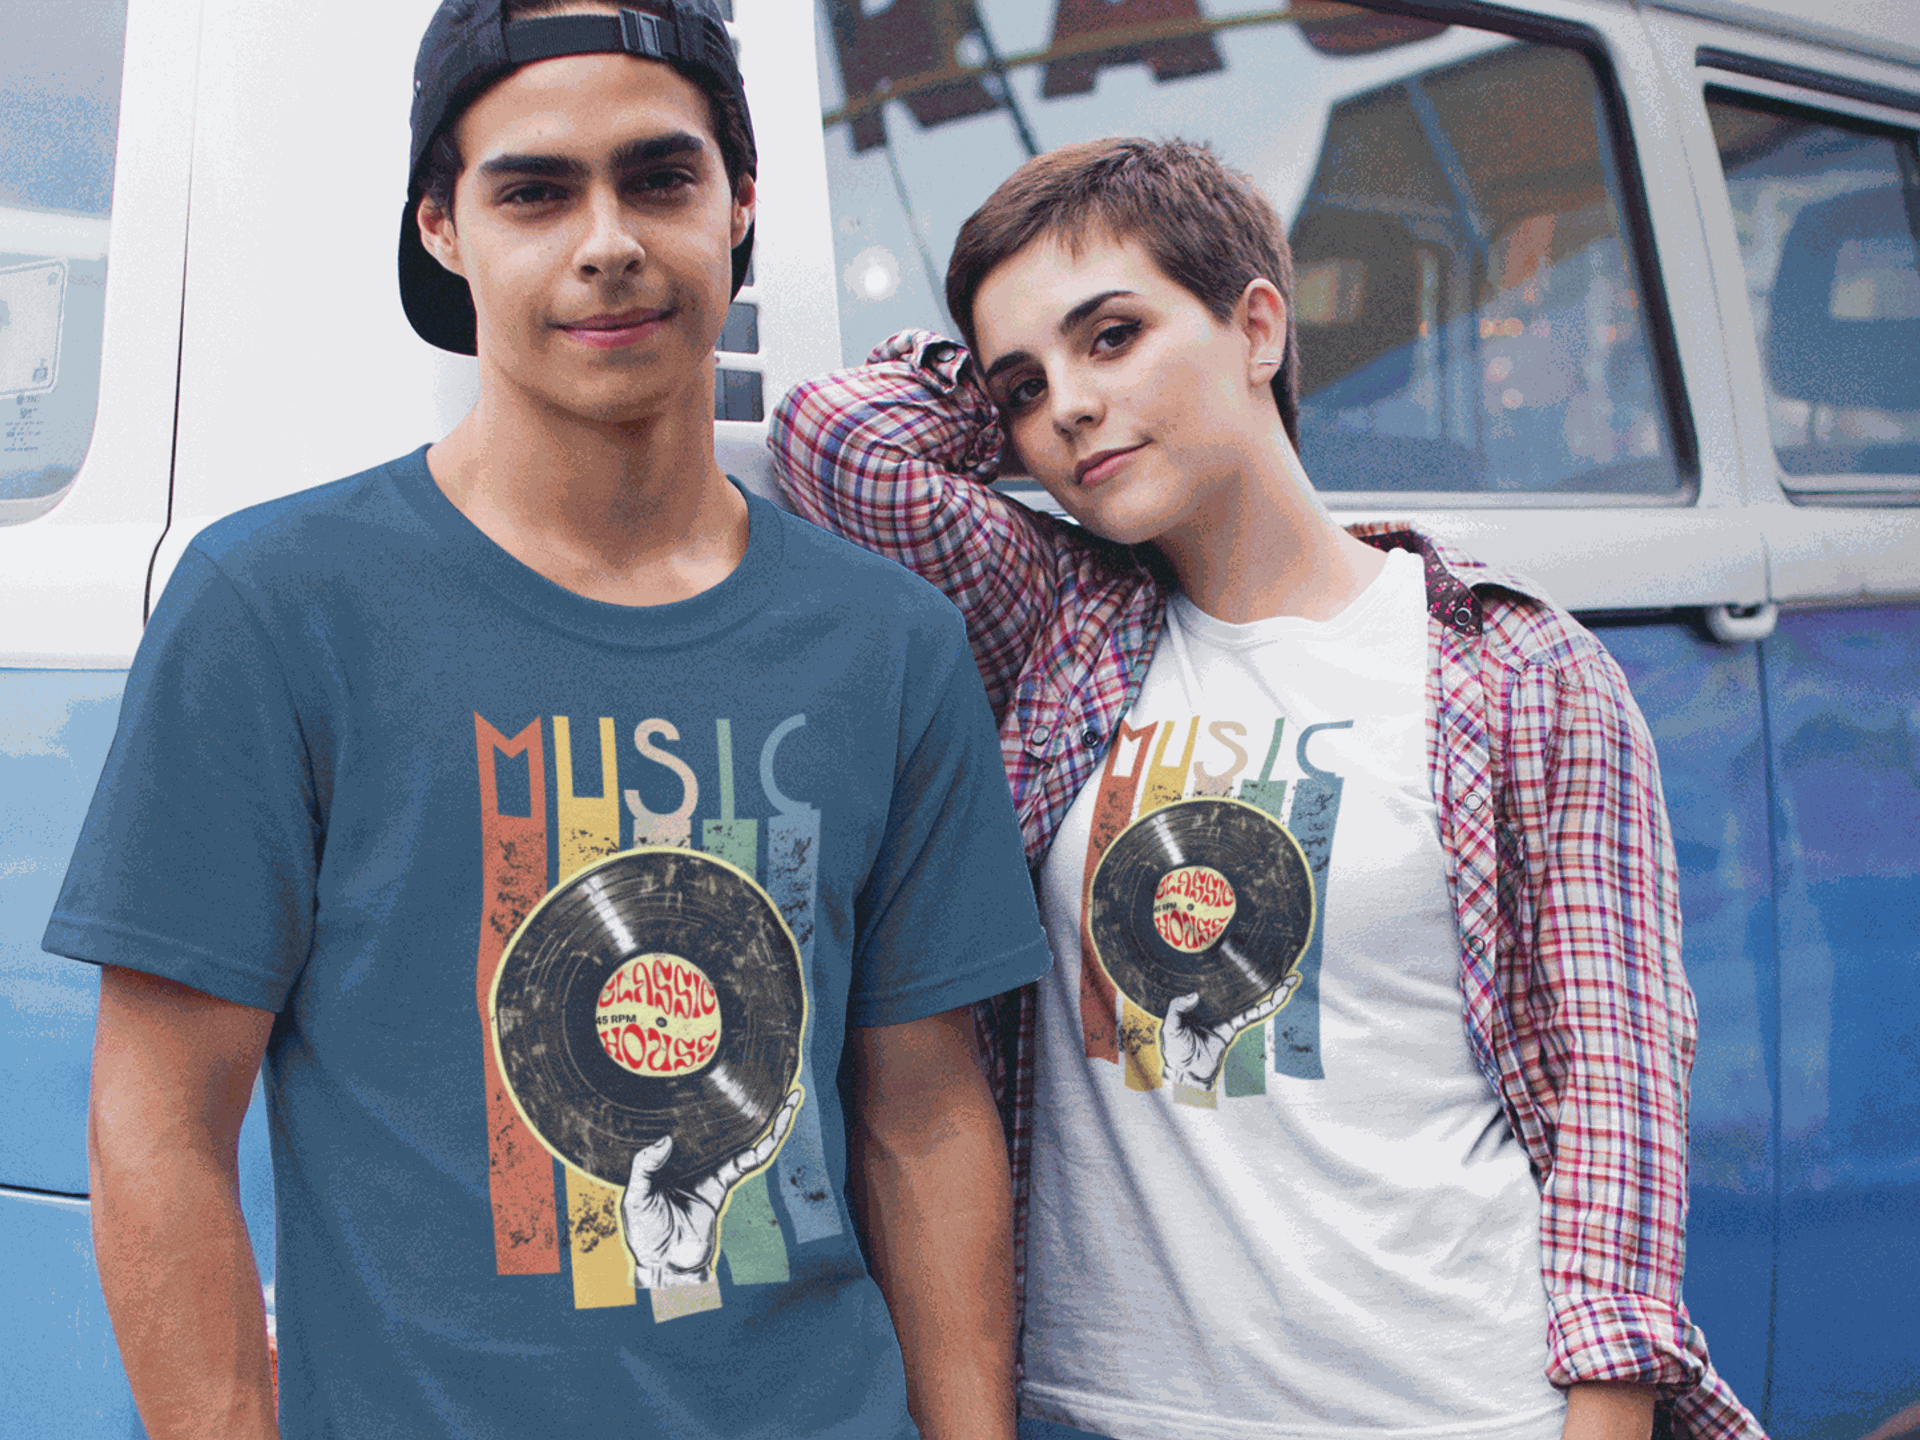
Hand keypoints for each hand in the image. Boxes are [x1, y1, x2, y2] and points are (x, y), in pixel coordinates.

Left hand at [621, 1089, 801, 1288]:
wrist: (663, 1264)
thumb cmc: (644, 1231)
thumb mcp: (634, 1196)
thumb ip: (645, 1167)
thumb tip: (666, 1140)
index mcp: (668, 1156)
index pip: (686, 1122)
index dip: (699, 1100)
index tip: (709, 1076)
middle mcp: (693, 1156)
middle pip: (721, 1123)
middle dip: (741, 1101)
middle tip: (758, 1075)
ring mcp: (711, 1168)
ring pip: (743, 1137)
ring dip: (768, 1118)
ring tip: (788, 1096)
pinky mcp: (725, 1183)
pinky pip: (750, 1161)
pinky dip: (768, 1142)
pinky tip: (781, 1124)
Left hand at [1160, 974, 1300, 1092]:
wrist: (1185, 1073)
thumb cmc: (1174, 1049)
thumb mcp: (1169, 1025)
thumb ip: (1177, 1008)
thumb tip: (1195, 995)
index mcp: (1197, 1001)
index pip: (1214, 981)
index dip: (1226, 968)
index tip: (1238, 955)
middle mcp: (1214, 1005)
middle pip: (1238, 986)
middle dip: (1255, 975)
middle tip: (1273, 961)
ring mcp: (1226, 1016)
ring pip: (1251, 999)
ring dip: (1270, 990)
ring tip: (1288, 979)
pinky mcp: (1233, 1028)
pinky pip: (1252, 1016)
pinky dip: (1266, 1007)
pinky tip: (1279, 998)